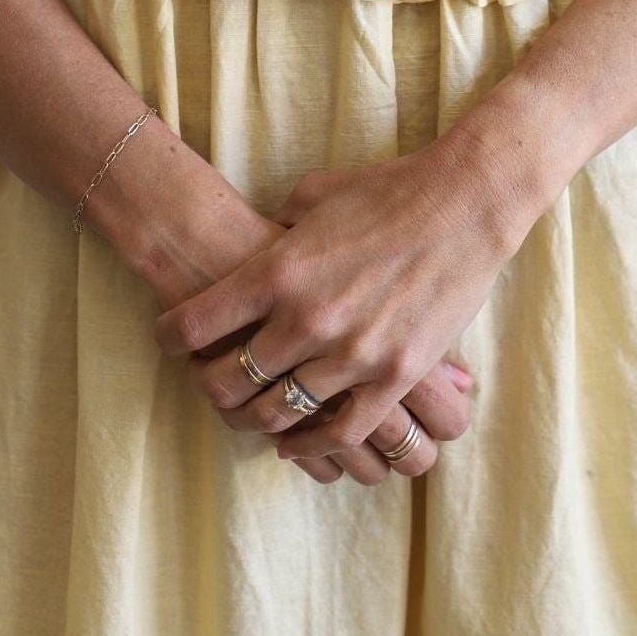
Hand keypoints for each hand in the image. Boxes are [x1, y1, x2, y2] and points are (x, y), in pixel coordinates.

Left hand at [150, 137, 523, 467]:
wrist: (466, 201)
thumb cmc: (389, 188)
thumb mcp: (314, 195)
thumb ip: (276, 229)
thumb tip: (256, 245)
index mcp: (278, 270)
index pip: (194, 324)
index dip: (170, 338)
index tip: (170, 340)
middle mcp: (307, 318)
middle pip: (227, 380)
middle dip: (207, 386)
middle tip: (208, 382)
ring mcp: (352, 353)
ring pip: (278, 413)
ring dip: (254, 419)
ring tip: (251, 412)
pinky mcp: (395, 375)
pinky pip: (341, 432)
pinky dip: (310, 447)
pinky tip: (296, 444)